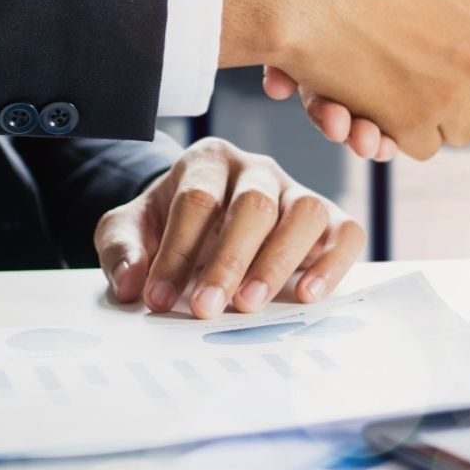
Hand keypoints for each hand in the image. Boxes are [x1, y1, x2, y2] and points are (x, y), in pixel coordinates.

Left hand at [95, 138, 365, 318]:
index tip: (157, 298)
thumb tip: (132, 284)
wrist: (205, 224)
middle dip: (228, 261)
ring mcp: (296, 191)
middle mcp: (257, 169)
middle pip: (253, 204)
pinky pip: (346, 232)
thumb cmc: (169, 226)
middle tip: (206, 308)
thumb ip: (123, 250)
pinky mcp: (329, 219)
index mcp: (208, 161)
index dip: (176, 251)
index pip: (197, 200)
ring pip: (304, 212)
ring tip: (251, 305)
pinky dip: (334, 263)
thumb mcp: (131, 230)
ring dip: (278, 262)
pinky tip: (308, 296)